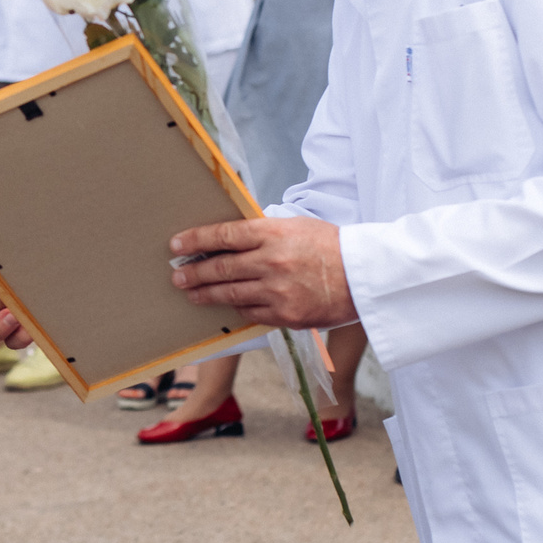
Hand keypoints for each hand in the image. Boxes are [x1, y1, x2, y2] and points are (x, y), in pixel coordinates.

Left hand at [166, 216, 355, 329]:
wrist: (366, 276)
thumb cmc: (331, 246)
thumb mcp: (297, 226)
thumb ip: (264, 232)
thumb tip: (230, 238)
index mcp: (274, 233)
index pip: (225, 235)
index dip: (196, 240)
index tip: (177, 245)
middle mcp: (272, 262)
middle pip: (221, 267)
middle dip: (194, 272)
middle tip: (176, 275)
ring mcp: (279, 291)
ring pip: (230, 294)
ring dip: (206, 294)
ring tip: (190, 293)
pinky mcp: (287, 315)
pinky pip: (251, 313)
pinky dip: (236, 309)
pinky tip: (226, 306)